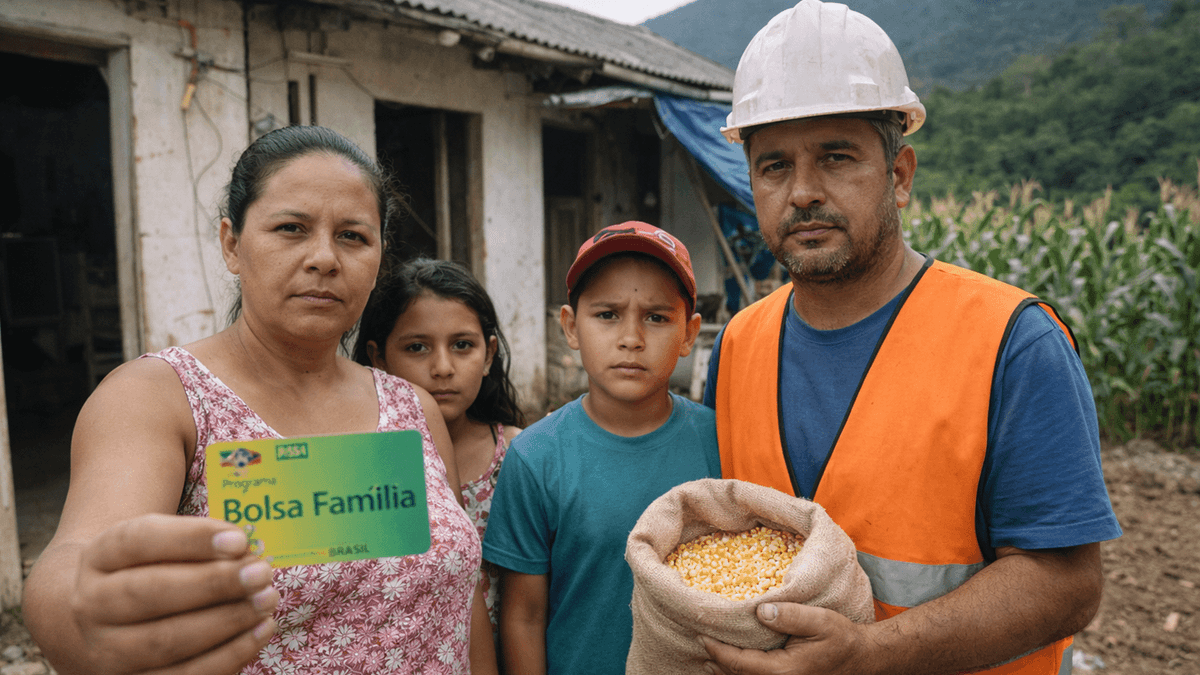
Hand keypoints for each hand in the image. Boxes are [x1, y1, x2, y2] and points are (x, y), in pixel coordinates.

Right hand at [67, 514, 278, 674]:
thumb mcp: (159, 545)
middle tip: (261, 574)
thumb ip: (196, 543)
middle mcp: (92, 604)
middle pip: (151, 593)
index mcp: (100, 557)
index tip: (240, 540)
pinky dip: (228, 656)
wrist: (103, 621)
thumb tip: (244, 551)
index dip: (191, 539)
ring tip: (266, 601)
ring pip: (166, 640)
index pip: (140, 540)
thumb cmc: (149, 571)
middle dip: (214, 583)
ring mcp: (106, 651)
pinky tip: (259, 632)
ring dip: (227, 621)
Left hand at [699, 602, 869, 674]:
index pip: (739, 664)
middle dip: (716, 660)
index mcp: (784, 671)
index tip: (701, 635)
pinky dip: (740, 672)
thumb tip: (759, 610)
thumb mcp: (819, 621)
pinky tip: (731, 663)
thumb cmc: (842, 638)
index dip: (717, 651)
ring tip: (709, 654)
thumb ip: (790, 615)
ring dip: (726, 669)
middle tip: (698, 641)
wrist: (861, 659)